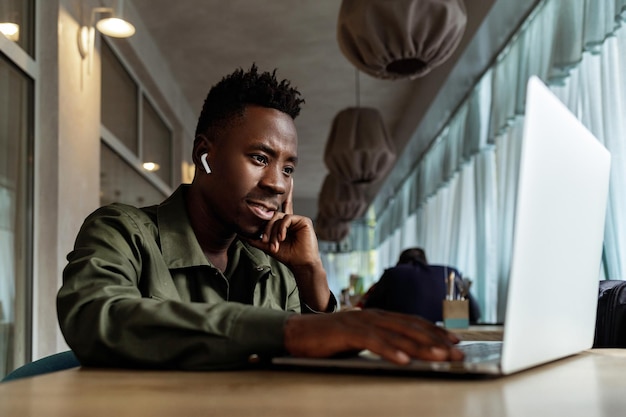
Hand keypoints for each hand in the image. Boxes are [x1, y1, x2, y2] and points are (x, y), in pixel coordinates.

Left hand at [245, 179, 329, 309]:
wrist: (300, 264)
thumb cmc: (286, 255)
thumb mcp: (267, 246)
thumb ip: (255, 239)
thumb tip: (240, 234)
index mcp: (285, 223)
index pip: (282, 207)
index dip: (286, 195)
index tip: (290, 180)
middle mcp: (292, 219)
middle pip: (274, 215)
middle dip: (267, 229)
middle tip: (265, 242)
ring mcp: (298, 219)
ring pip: (279, 217)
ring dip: (273, 231)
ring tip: (274, 244)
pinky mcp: (304, 221)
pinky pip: (287, 218)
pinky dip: (282, 228)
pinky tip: (281, 238)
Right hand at [283, 309, 463, 363]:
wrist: (298, 332)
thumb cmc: (331, 339)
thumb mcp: (362, 339)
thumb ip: (381, 341)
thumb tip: (405, 352)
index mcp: (379, 316)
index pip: (413, 322)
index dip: (436, 330)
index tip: (455, 341)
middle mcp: (374, 315)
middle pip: (411, 327)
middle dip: (437, 341)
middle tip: (457, 353)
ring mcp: (361, 322)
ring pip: (396, 334)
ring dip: (420, 346)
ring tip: (439, 357)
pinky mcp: (347, 332)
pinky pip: (372, 342)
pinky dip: (389, 351)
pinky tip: (403, 360)